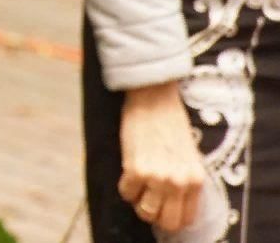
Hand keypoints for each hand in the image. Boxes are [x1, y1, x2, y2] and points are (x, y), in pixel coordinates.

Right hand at [119, 81, 203, 230]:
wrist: (154, 99)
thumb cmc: (171, 123)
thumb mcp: (189, 157)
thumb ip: (184, 181)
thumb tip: (171, 201)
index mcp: (196, 180)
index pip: (186, 219)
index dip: (172, 217)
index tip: (163, 209)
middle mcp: (179, 183)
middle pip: (167, 222)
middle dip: (155, 215)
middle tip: (148, 201)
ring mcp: (158, 177)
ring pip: (146, 212)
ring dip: (139, 203)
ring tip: (138, 187)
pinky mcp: (136, 169)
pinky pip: (126, 193)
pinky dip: (125, 187)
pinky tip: (129, 172)